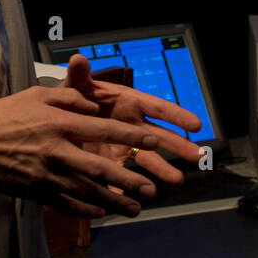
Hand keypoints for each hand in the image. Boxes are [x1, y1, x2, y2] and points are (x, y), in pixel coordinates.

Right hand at [0, 85, 166, 218]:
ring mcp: (46, 175)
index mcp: (58, 123)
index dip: (131, 136)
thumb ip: (69, 97)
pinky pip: (66, 204)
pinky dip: (86, 210)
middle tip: (149, 188)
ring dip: (113, 202)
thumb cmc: (5, 115)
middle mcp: (56, 150)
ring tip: (134, 208)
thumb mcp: (36, 94)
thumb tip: (95, 106)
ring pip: (87, 192)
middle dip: (128, 180)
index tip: (152, 141)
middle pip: (100, 168)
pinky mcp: (36, 191)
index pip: (102, 129)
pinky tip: (102, 212)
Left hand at [64, 54, 203, 196]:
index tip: (195, 125)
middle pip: (160, 136)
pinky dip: (128, 187)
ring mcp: (124, 146)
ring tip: (177, 181)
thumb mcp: (75, 87)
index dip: (175, 116)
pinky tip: (137, 198)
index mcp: (128, 103)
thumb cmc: (73, 99)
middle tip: (199, 157)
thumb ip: (80, 76)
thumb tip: (78, 59)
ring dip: (162, 169)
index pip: (156, 108)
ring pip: (148, 159)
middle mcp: (132, 126)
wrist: (58, 123)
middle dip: (180, 147)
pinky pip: (124, 176)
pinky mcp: (113, 163)